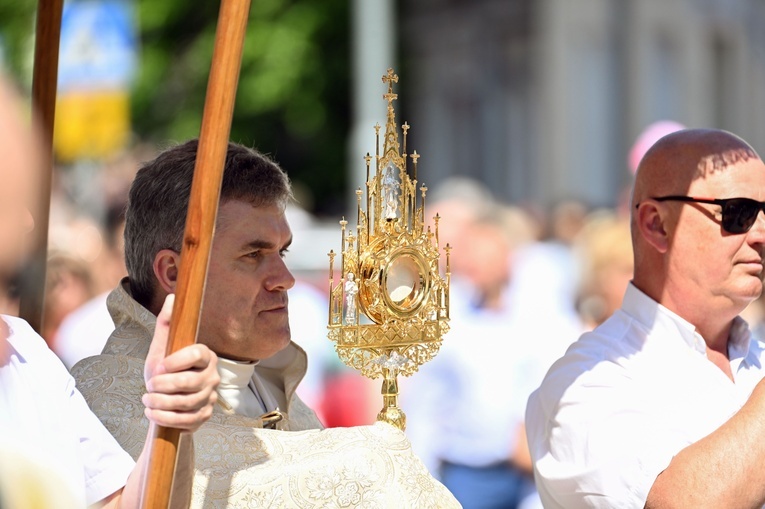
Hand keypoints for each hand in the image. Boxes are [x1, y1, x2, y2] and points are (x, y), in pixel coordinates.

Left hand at [142, 294, 219, 430]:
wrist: (163, 403)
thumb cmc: (163, 372)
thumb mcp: (160, 349)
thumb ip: (166, 325)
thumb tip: (172, 297)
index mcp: (205, 356)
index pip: (198, 353)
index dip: (176, 361)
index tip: (158, 367)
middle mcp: (213, 375)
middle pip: (190, 382)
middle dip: (162, 386)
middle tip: (149, 386)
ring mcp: (211, 397)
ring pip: (187, 403)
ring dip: (160, 403)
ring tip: (147, 400)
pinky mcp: (205, 415)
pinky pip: (187, 420)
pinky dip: (165, 418)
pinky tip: (153, 412)